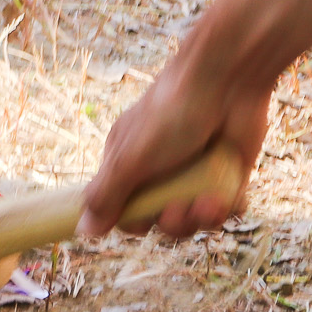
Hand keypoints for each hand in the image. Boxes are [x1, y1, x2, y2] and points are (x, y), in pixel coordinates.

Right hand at [78, 54, 270, 239]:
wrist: (225, 81)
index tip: (145, 219)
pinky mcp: (227, 173)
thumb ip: (105, 195)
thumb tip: (84, 230)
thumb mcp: (128, 158)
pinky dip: (227, 208)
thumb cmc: (170, 113)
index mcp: (130, 164)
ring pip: (195, 218)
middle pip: (163, 220)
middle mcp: (161, 171)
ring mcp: (196, 172)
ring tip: (209, 202)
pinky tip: (226, 197)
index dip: (137, 222)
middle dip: (174, 223)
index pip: (127, 211)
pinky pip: (226, 208)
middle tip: (181, 208)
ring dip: (201, 218)